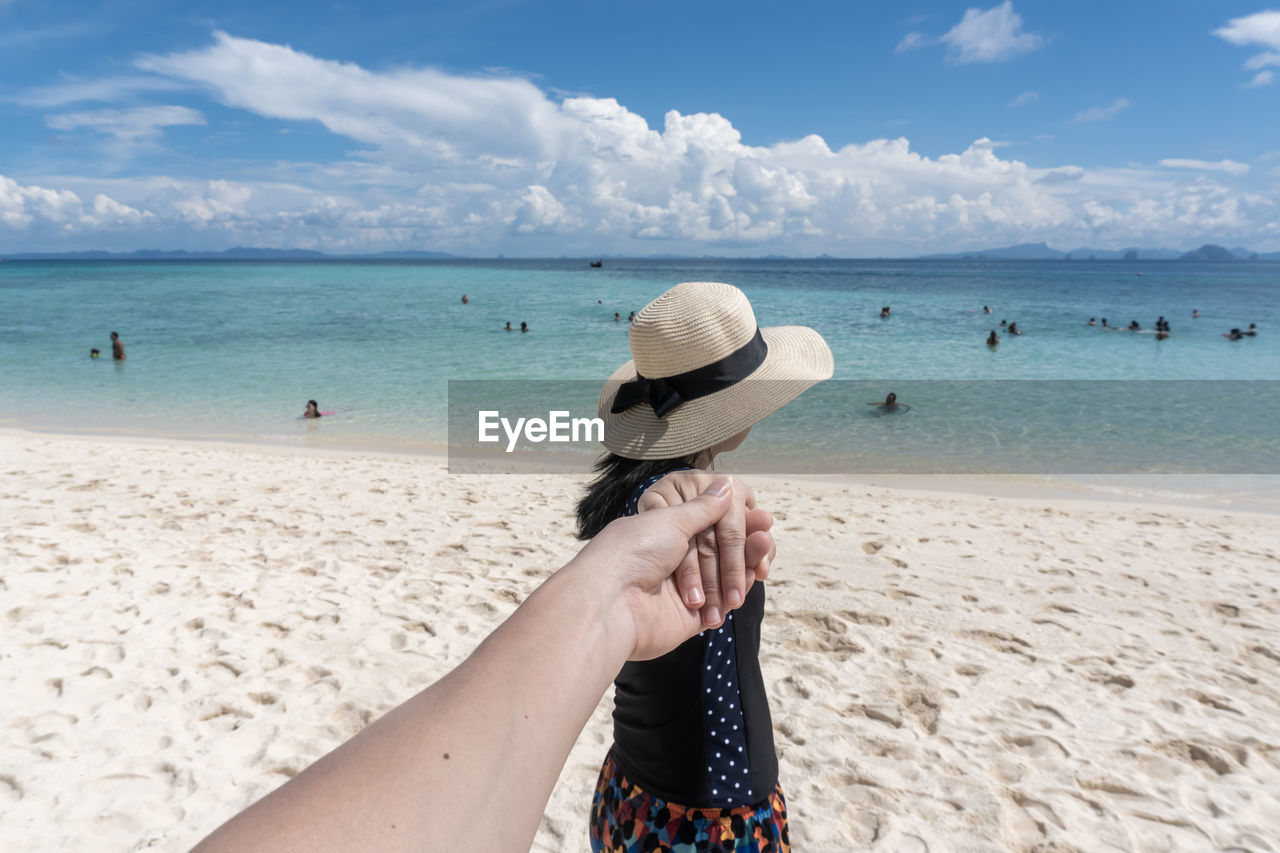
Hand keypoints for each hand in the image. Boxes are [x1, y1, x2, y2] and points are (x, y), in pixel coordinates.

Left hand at [565, 481, 766, 660]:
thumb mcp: (669, 519)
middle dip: (742, 540)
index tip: (754, 510)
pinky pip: (722, 601)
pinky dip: (741, 586)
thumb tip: (725, 485)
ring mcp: (682, 588)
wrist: (612, 602)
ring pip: (724, 574)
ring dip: (745, 561)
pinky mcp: (691, 616)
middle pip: (717, 548)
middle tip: (765, 529)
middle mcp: (670, 559)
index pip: (703, 522)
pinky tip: (758, 571)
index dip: (730, 517)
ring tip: (765, 545)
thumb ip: (702, 508)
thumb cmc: (632, 552)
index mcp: (660, 532)